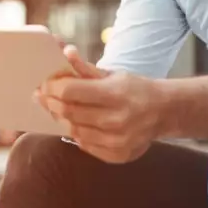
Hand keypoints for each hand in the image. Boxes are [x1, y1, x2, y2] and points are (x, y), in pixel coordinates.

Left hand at [36, 54, 163, 163]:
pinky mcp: (117, 155)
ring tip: (61, 109)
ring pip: (74, 130)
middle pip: (69, 112)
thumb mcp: (114, 74)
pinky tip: (79, 124)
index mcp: (116, 93)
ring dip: (63, 118)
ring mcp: (117, 140)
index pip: (70, 92)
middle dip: (51, 103)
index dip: (52, 87)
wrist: (165, 111)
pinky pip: (85, 145)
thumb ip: (86, 68)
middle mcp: (117, 119)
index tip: (44, 84)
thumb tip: (66, 53)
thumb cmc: (136, 89)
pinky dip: (78, 134)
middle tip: (43, 96)